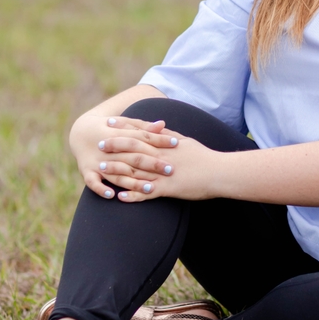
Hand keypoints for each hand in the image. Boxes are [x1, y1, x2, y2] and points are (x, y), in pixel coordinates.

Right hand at [69, 114, 178, 199]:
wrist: (79, 131)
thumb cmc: (108, 128)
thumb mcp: (123, 123)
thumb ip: (142, 126)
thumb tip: (163, 124)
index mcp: (118, 133)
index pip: (142, 137)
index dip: (159, 140)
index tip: (176, 143)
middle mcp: (108, 148)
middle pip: (133, 156)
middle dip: (152, 163)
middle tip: (171, 169)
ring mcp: (97, 161)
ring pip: (117, 172)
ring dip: (132, 181)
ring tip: (150, 188)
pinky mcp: (87, 171)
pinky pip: (92, 182)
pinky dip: (100, 188)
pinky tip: (112, 195)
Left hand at [96, 127, 223, 202]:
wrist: (219, 172)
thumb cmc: (203, 157)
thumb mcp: (185, 141)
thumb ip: (168, 135)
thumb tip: (158, 126)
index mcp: (165, 143)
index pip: (140, 131)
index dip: (123, 127)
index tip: (109, 123)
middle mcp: (161, 156)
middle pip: (133, 149)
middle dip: (114, 146)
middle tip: (98, 144)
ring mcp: (163, 173)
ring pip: (135, 170)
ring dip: (117, 170)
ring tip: (102, 169)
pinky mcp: (168, 189)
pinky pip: (146, 193)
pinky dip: (132, 195)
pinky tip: (120, 197)